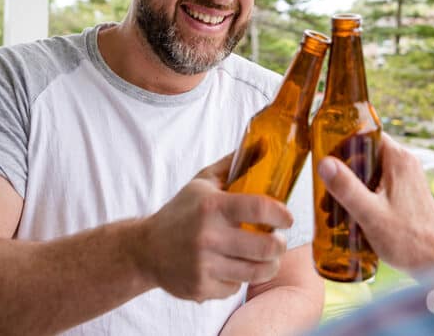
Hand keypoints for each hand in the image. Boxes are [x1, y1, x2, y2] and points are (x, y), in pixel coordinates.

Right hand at [136, 153, 293, 301]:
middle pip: (266, 247)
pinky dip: (240, 279)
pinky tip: (235, 268)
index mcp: (212, 206)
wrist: (146, 249)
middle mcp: (209, 236)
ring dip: (268, 264)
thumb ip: (230, 165)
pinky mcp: (201, 287)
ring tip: (268, 257)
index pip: (260, 208)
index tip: (287, 218)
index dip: (282, 214)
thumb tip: (260, 144)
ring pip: (256, 271)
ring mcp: (205, 264)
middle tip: (279, 240)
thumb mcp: (201, 183)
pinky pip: (235, 287)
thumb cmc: (179, 213)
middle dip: (280, 244)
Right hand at [317, 134, 433, 273]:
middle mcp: (406, 164)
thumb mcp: (370, 214)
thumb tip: (325, 163)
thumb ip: (347, 188)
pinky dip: (365, 195)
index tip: (327, 159)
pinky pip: (381, 185)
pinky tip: (354, 215)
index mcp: (399, 159)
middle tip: (328, 192)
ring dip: (353, 186)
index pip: (366, 135)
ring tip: (336, 208)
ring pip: (372, 172)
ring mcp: (409, 179)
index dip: (343, 145)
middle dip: (344, 172)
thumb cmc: (408, 241)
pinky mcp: (408, 194)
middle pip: (366, 155)